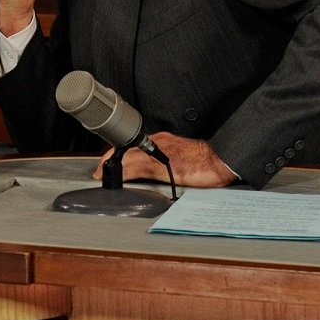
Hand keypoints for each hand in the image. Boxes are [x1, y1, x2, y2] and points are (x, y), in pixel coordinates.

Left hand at [94, 133, 236, 188]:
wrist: (221, 159)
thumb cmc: (205, 159)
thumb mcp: (180, 155)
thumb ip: (165, 159)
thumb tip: (153, 169)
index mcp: (163, 140)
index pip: (134, 144)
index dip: (118, 151)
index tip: (107, 159)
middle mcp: (158, 143)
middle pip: (127, 149)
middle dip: (109, 158)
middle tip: (98, 169)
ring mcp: (160, 155)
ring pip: (130, 158)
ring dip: (114, 167)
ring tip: (102, 175)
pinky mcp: (164, 168)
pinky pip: (139, 170)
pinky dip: (125, 174)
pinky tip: (118, 179)